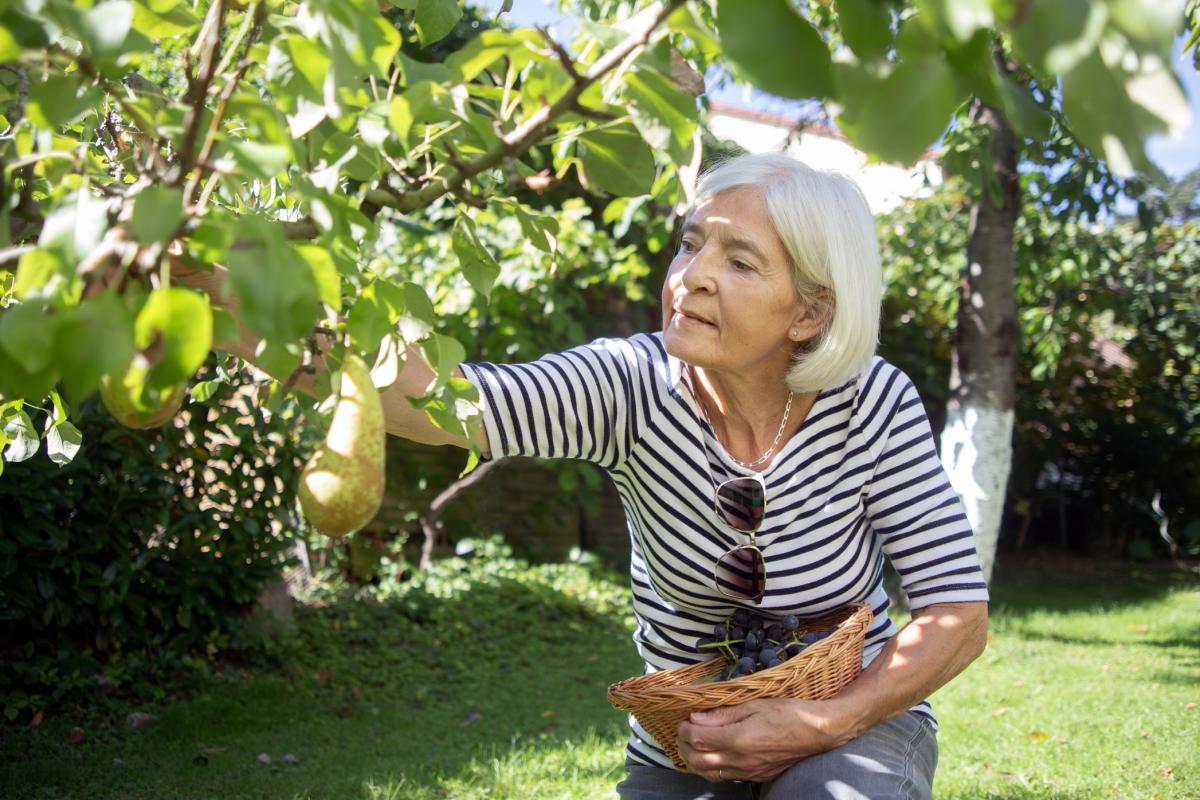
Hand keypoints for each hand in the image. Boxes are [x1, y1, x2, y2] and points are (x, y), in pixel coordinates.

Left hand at [676, 698, 845, 783]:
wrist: (818, 732)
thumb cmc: (789, 713)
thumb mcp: (754, 705)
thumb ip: (723, 714)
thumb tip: (696, 718)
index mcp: (738, 739)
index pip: (699, 738)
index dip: (685, 729)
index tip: (683, 719)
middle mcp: (741, 760)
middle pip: (698, 761)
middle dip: (684, 747)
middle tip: (682, 733)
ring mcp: (748, 771)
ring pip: (709, 774)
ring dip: (694, 761)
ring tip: (691, 746)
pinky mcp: (756, 776)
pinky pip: (726, 777)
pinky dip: (711, 768)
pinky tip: (712, 756)